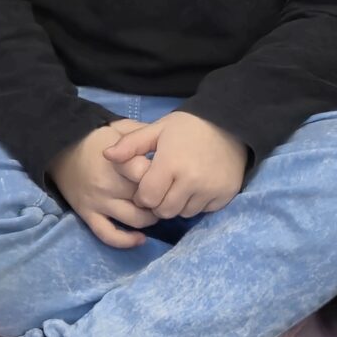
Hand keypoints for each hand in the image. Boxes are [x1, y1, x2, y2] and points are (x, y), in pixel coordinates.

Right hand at [50, 122, 157, 247]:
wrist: (58, 147)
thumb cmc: (95, 137)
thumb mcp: (121, 127)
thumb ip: (143, 134)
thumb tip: (169, 142)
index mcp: (118, 162)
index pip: (149, 176)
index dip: (163, 178)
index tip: (168, 176)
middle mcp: (109, 185)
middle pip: (146, 199)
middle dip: (161, 199)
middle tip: (167, 196)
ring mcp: (98, 202)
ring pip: (134, 220)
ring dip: (150, 219)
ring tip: (155, 211)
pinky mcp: (87, 215)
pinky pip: (108, 235)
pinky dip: (126, 241)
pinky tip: (140, 239)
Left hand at [108, 110, 247, 220]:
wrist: (230, 123)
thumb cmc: (189, 126)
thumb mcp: (158, 129)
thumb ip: (131, 144)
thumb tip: (106, 156)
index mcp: (170, 164)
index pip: (147, 198)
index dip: (143, 194)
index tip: (149, 183)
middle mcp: (191, 181)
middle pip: (164, 211)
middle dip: (159, 202)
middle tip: (164, 187)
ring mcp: (210, 190)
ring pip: (184, 213)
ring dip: (178, 204)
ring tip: (181, 186)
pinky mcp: (224, 195)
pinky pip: (204, 210)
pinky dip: (198, 203)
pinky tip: (198, 186)